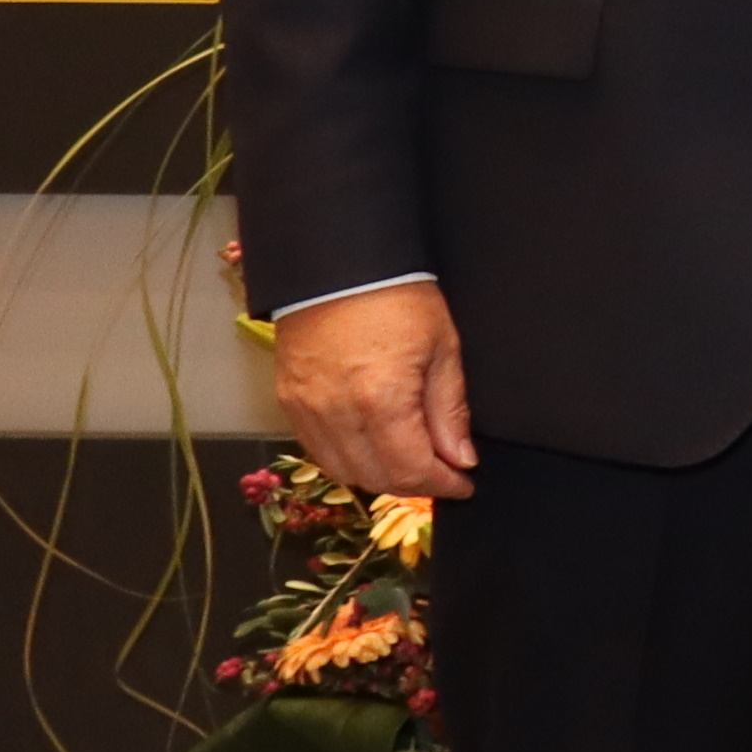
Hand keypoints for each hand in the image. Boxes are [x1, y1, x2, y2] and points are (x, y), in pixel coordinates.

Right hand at [276, 283, 477, 499]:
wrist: (338, 265)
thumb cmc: (399, 298)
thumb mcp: (443, 348)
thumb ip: (449, 410)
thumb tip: (461, 459)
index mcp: (381, 401)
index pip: (411, 469)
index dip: (442, 485)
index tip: (464, 484)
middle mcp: (337, 414)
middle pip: (375, 477)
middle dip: (414, 485)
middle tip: (442, 474)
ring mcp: (306, 410)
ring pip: (342, 471)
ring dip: (378, 476)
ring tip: (410, 463)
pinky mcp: (288, 402)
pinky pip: (317, 450)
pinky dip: (346, 460)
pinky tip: (372, 448)